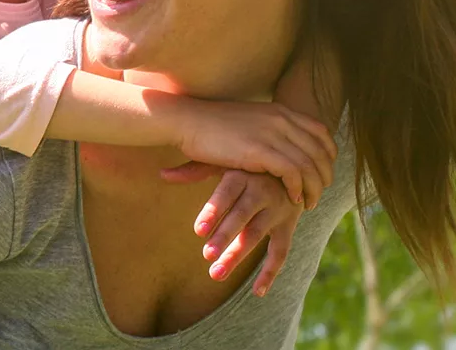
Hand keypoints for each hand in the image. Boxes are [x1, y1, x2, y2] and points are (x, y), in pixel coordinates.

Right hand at [169, 99, 334, 207]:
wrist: (187, 120)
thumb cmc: (211, 124)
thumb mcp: (248, 120)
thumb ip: (268, 129)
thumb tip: (278, 144)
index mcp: (281, 111)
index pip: (321, 133)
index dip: (328, 156)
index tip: (323, 172)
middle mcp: (282, 120)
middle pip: (320, 152)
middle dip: (324, 176)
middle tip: (319, 193)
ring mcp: (272, 134)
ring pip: (309, 165)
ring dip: (314, 188)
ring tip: (309, 202)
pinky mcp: (260, 151)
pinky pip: (293, 173)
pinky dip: (297, 188)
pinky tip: (292, 198)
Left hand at [175, 169, 303, 296]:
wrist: (293, 167)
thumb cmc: (247, 165)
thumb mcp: (224, 162)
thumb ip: (195, 170)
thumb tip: (162, 174)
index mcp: (243, 175)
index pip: (226, 194)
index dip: (213, 211)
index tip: (198, 230)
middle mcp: (262, 191)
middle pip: (242, 216)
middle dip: (224, 237)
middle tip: (206, 255)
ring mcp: (278, 210)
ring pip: (257, 235)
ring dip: (237, 255)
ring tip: (216, 273)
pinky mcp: (289, 225)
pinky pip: (281, 251)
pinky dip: (270, 272)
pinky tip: (257, 291)